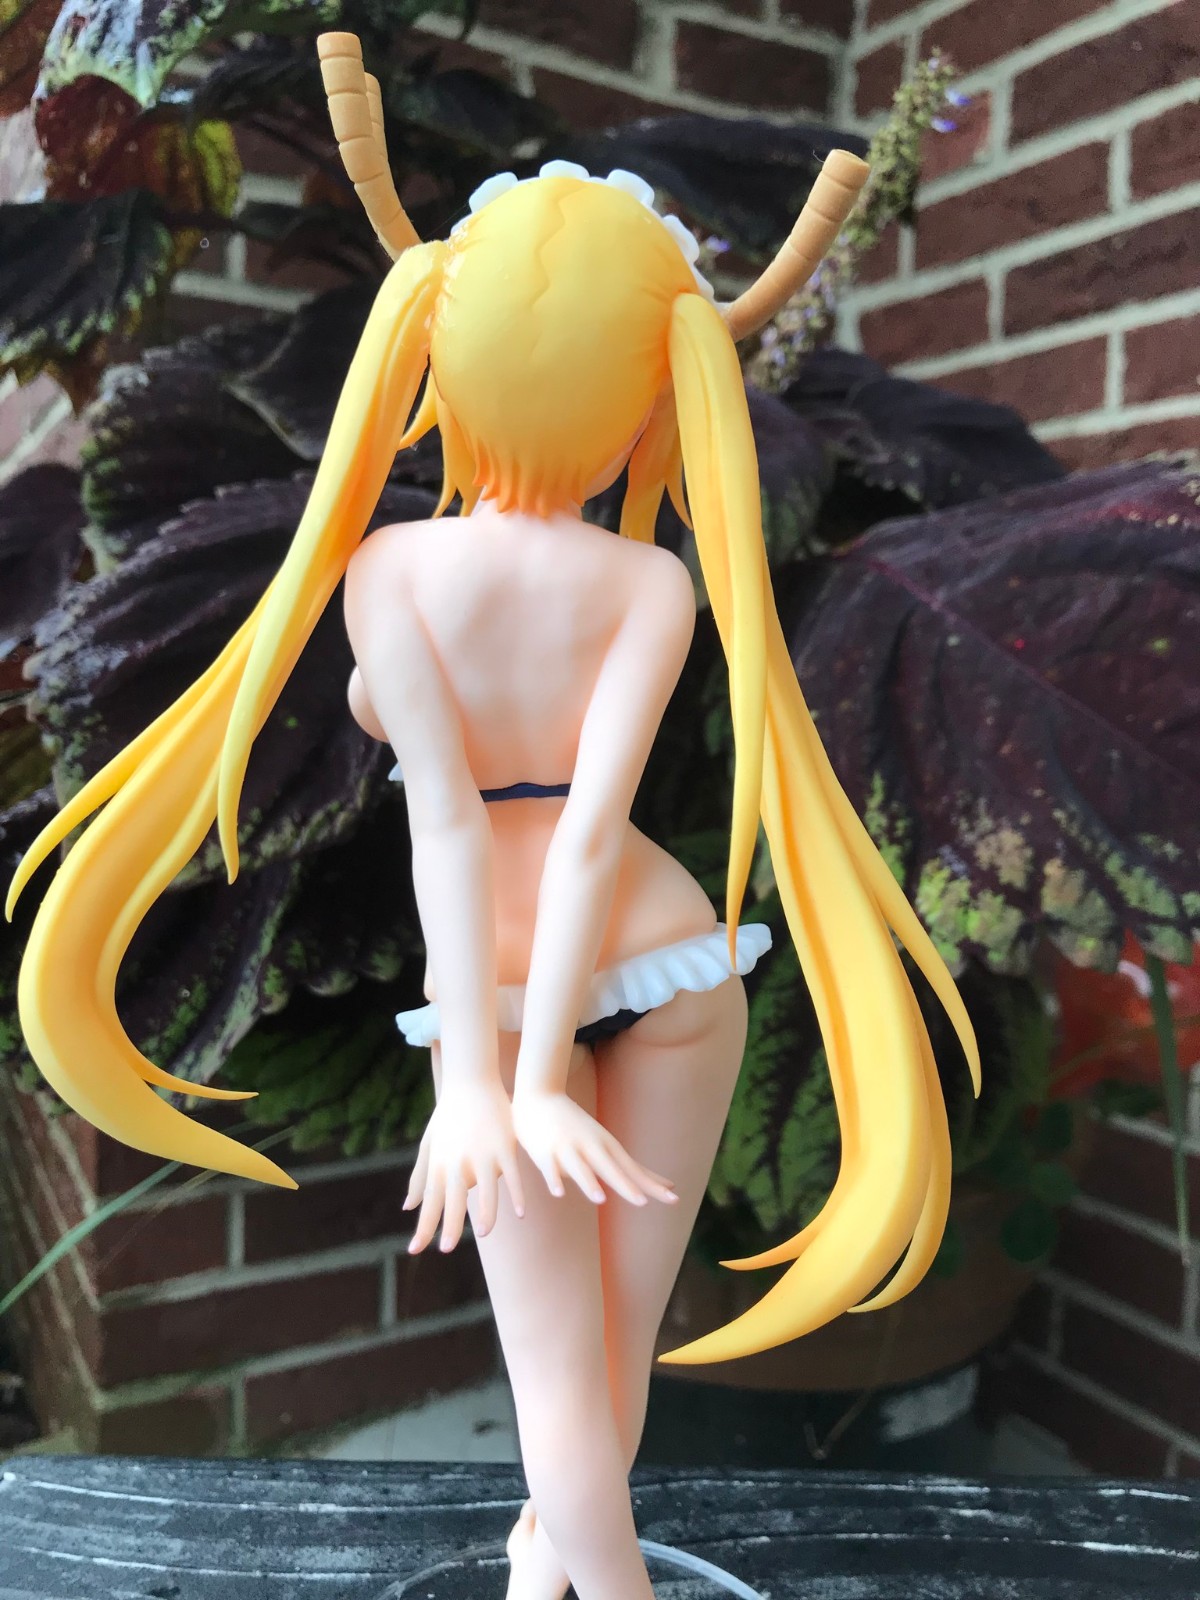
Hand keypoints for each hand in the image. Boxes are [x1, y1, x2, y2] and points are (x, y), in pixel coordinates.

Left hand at [404, 1082, 525, 1253]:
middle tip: (446, 1249)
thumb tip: (408, 1207)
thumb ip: (419, 1177)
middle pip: (453, 1197)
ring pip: (485, 1188)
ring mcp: (483, 1154)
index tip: (415, 1249)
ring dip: (485, 1212)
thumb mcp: (429, 1145)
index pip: (430, 1201)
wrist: (471, 1081)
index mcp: (440, 1163)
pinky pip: (512, 1175)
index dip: (423, 1226)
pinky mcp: (504, 1146)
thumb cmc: (448, 1116)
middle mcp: (459, 1161)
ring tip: (482, 1233)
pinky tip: (519, 1213)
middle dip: (449, 1224)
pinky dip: (515, 1194)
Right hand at [512, 1089, 677, 1206]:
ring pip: (580, 1168)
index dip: (651, 1184)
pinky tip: (558, 1193)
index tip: (673, 1198)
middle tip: (642, 1202)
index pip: (633, 1170)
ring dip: (589, 1183)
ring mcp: (567, 1148)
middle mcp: (591, 1147)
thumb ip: (631, 1168)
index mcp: (607, 1148)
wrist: (539, 1095)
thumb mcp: (606, 1146)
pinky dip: (554, 1179)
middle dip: (625, 1185)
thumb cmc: (578, 1127)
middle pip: (611, 1169)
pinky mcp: (544, 1152)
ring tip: (600, 1199)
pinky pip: (549, 1168)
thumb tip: (667, 1184)